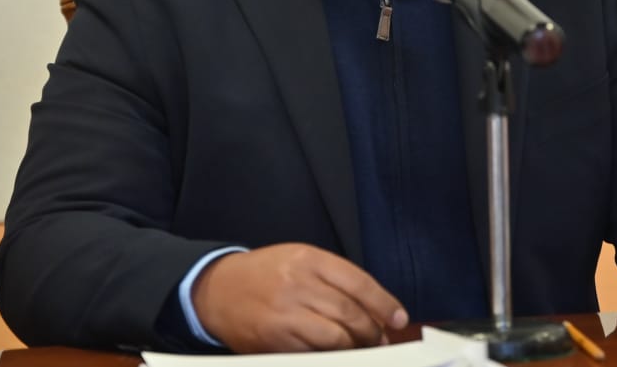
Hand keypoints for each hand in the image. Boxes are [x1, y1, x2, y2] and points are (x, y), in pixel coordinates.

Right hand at [191, 243, 407, 352]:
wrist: (218, 290)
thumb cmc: (265, 275)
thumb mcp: (299, 260)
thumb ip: (334, 279)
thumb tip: (374, 309)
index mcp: (309, 259)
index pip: (358, 282)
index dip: (383, 303)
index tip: (398, 317)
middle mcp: (298, 284)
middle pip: (350, 312)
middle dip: (372, 331)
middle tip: (380, 338)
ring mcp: (286, 314)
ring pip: (336, 337)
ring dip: (356, 347)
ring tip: (362, 349)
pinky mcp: (275, 341)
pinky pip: (314, 354)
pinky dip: (331, 357)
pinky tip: (336, 355)